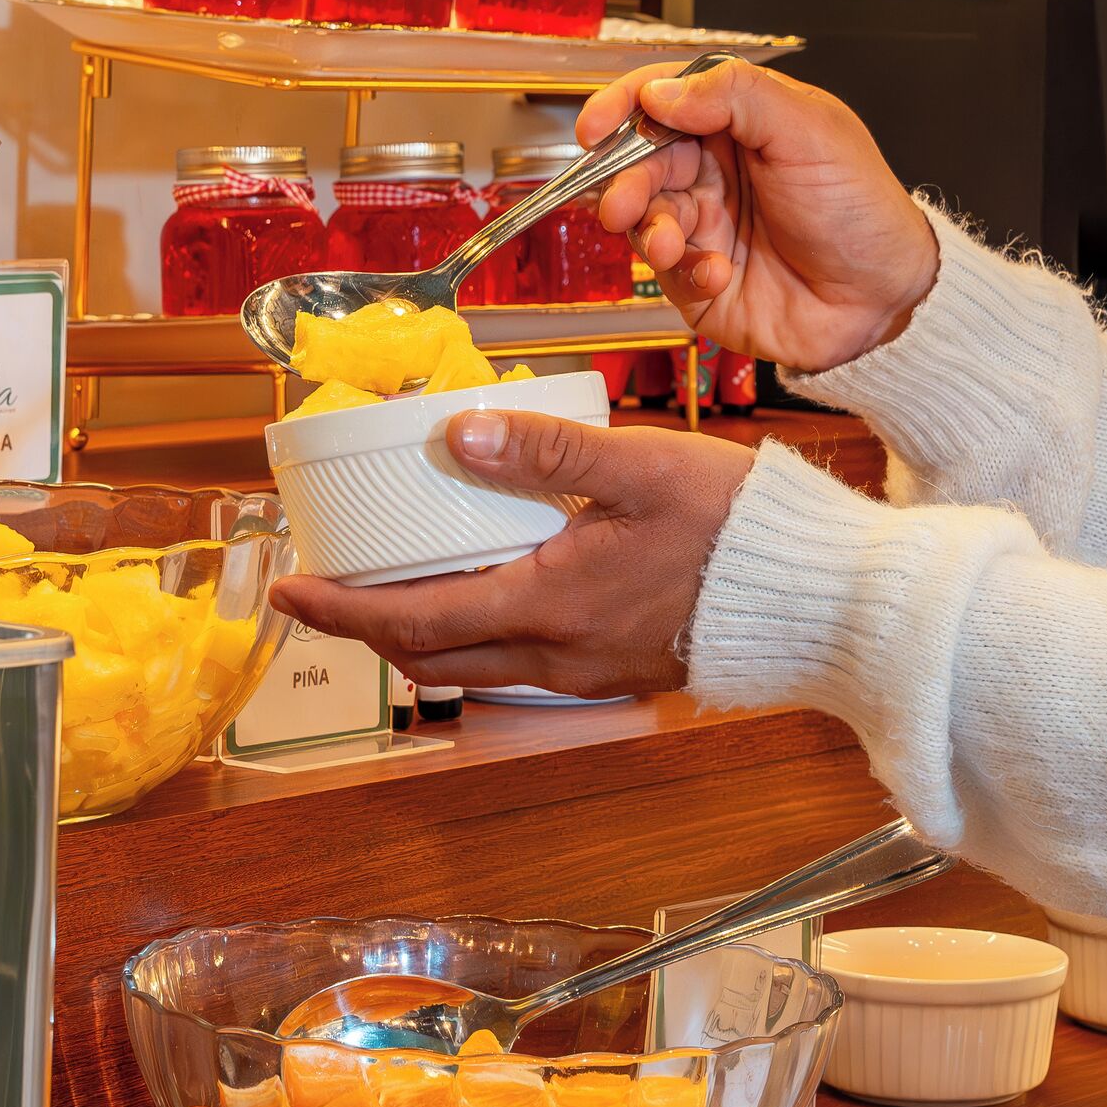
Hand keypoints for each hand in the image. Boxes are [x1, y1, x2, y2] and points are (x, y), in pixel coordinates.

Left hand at [274, 406, 752, 697]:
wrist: (817, 600)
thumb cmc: (738, 531)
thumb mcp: (638, 468)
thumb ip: (544, 452)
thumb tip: (457, 432)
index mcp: (547, 608)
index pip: (413, 623)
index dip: (341, 612)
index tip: (289, 593)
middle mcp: (557, 658)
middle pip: (432, 661)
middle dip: (372, 630)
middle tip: (337, 586)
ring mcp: (589, 675)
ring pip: (478, 670)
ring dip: (428, 636)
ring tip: (407, 582)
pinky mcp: (619, 673)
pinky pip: (524, 667)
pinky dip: (484, 637)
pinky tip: (499, 588)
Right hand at [579, 57, 937, 373]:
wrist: (886, 297)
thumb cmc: (862, 209)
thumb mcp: (808, 130)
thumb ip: (735, 97)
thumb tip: (664, 91)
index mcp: (739, 123)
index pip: (663, 99)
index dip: (624, 107)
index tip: (596, 126)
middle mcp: (716, 172)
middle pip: (640, 160)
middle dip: (623, 179)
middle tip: (623, 200)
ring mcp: (706, 226)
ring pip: (642, 216)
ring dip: (648, 228)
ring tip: (673, 244)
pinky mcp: (701, 281)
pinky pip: (665, 272)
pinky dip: (682, 270)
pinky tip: (716, 272)